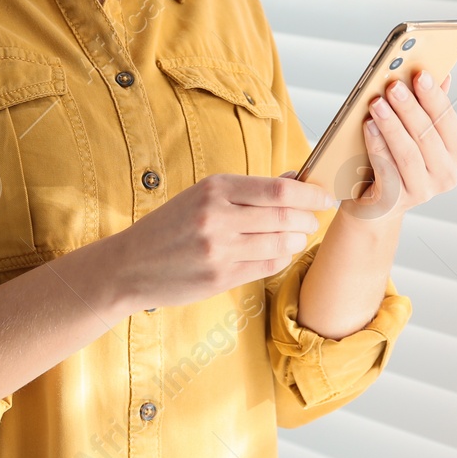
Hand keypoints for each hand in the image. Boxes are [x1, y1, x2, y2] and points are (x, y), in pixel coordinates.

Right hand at [108, 173, 336, 310]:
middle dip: (307, 218)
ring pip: (280, 243)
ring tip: (295, 235)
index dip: (310, 194)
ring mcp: (219, 250)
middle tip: (313, 218)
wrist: (130, 265)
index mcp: (214, 188)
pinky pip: (268, 265)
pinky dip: (280, 257)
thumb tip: (295, 180)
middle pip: (284, 217)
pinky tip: (277, 251)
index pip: (277, 190)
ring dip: (296, 239)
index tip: (325, 196)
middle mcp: (217, 217)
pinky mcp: (221, 277)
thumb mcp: (203, 195)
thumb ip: (249, 189)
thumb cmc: (170, 226)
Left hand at [333, 70, 456, 223]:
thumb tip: (441, 74)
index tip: (420, 74)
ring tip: (376, 103)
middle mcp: (446, 174)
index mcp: (455, 152)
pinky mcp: (397, 201)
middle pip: (428, 136)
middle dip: (409, 108)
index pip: (447, 120)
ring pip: (408, 153)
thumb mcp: (412, 132)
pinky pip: (387, 169)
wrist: (374, 203)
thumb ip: (427, 106)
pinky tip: (368, 126)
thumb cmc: (394, 158)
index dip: (434, 96)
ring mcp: (423, 191)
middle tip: (393, 86)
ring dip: (391, 125)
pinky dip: (377, 145)